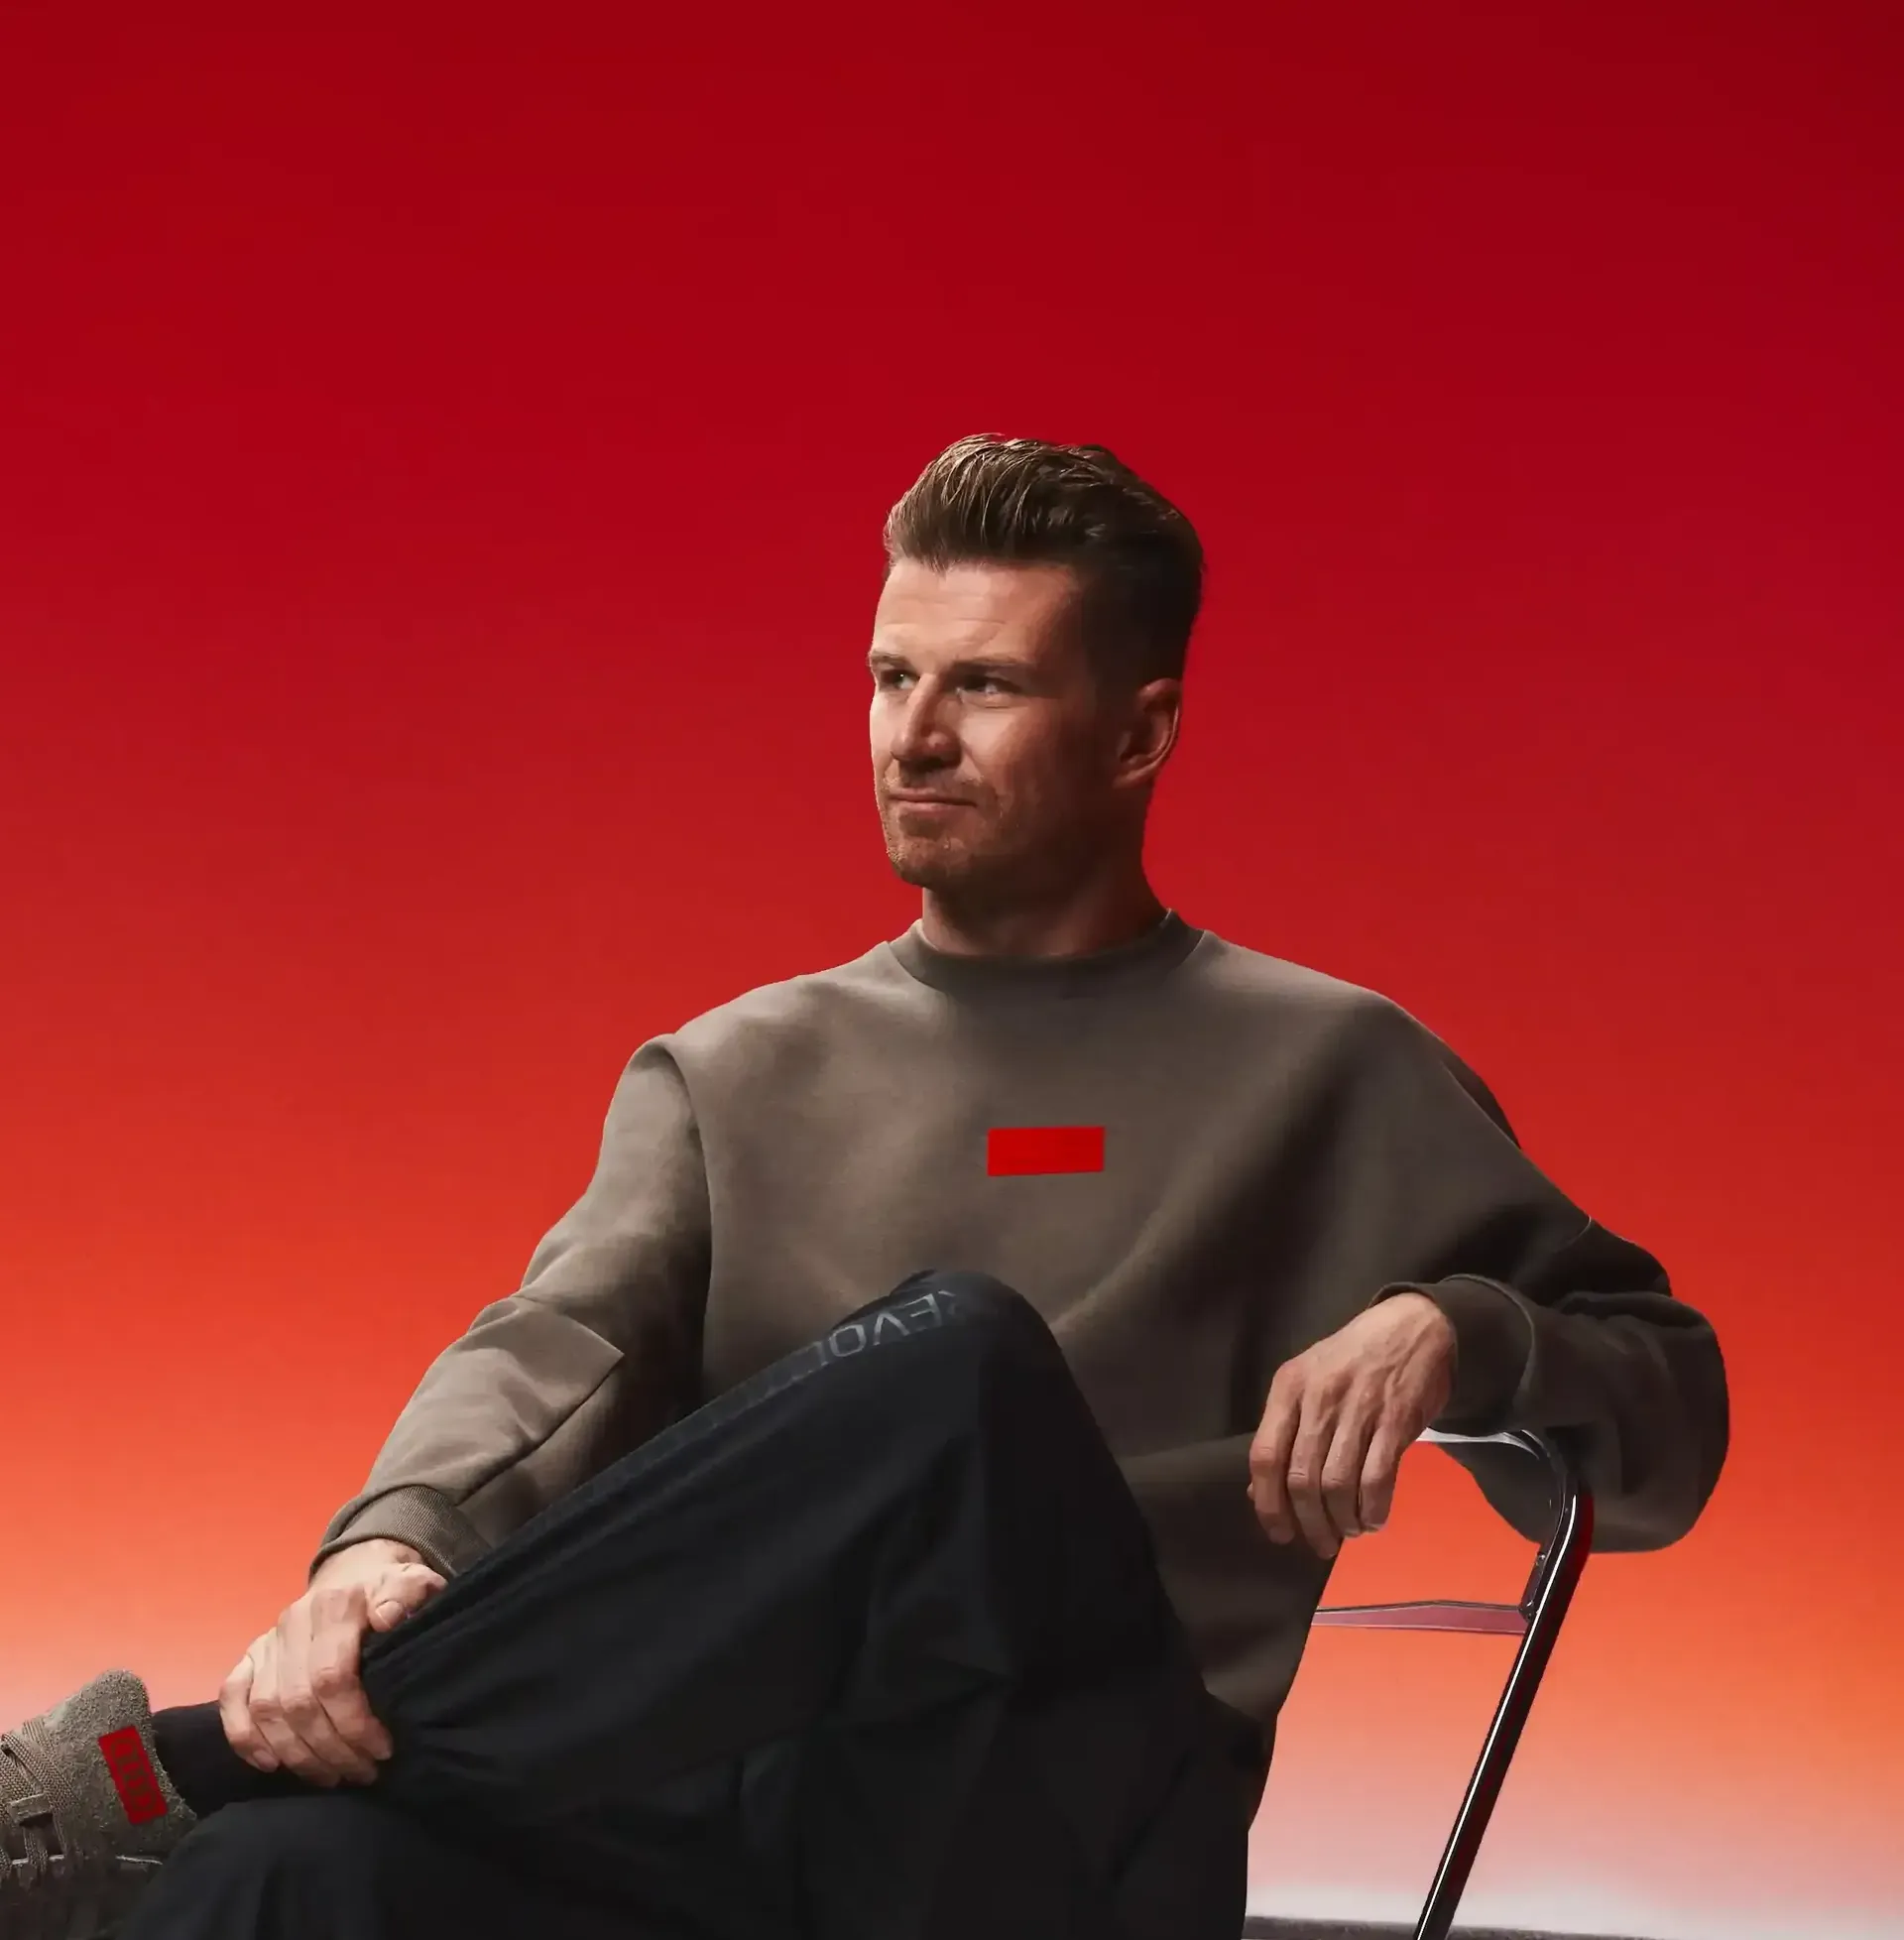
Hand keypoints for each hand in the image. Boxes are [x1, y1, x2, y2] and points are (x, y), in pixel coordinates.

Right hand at [219, 1538, 445, 1784]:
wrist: (357, 1572)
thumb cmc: (391, 1590)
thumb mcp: (414, 1583)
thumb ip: (407, 1594)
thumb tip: (386, 1618)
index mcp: (336, 1605)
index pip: (333, 1677)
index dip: (354, 1722)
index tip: (382, 1749)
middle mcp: (295, 1622)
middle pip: (299, 1701)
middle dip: (330, 1748)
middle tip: (361, 1772)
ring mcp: (268, 1640)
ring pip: (267, 1709)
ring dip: (296, 1753)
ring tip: (330, 1776)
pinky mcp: (249, 1656)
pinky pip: (232, 1698)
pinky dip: (245, 1736)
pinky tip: (271, 1764)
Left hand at [1247, 1293, 1456, 1558]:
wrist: (1414, 1327)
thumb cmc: (1353, 1359)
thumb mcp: (1308, 1381)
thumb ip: (1285, 1432)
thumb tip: (1260, 1491)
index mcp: (1289, 1388)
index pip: (1264, 1456)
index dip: (1268, 1503)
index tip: (1280, 1533)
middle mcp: (1318, 1398)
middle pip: (1302, 1479)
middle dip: (1310, 1523)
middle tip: (1321, 1544)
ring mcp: (1358, 1409)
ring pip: (1338, 1484)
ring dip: (1343, 1521)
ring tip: (1350, 1530)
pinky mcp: (1396, 1420)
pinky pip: (1378, 1479)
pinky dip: (1374, 1510)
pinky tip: (1374, 1519)